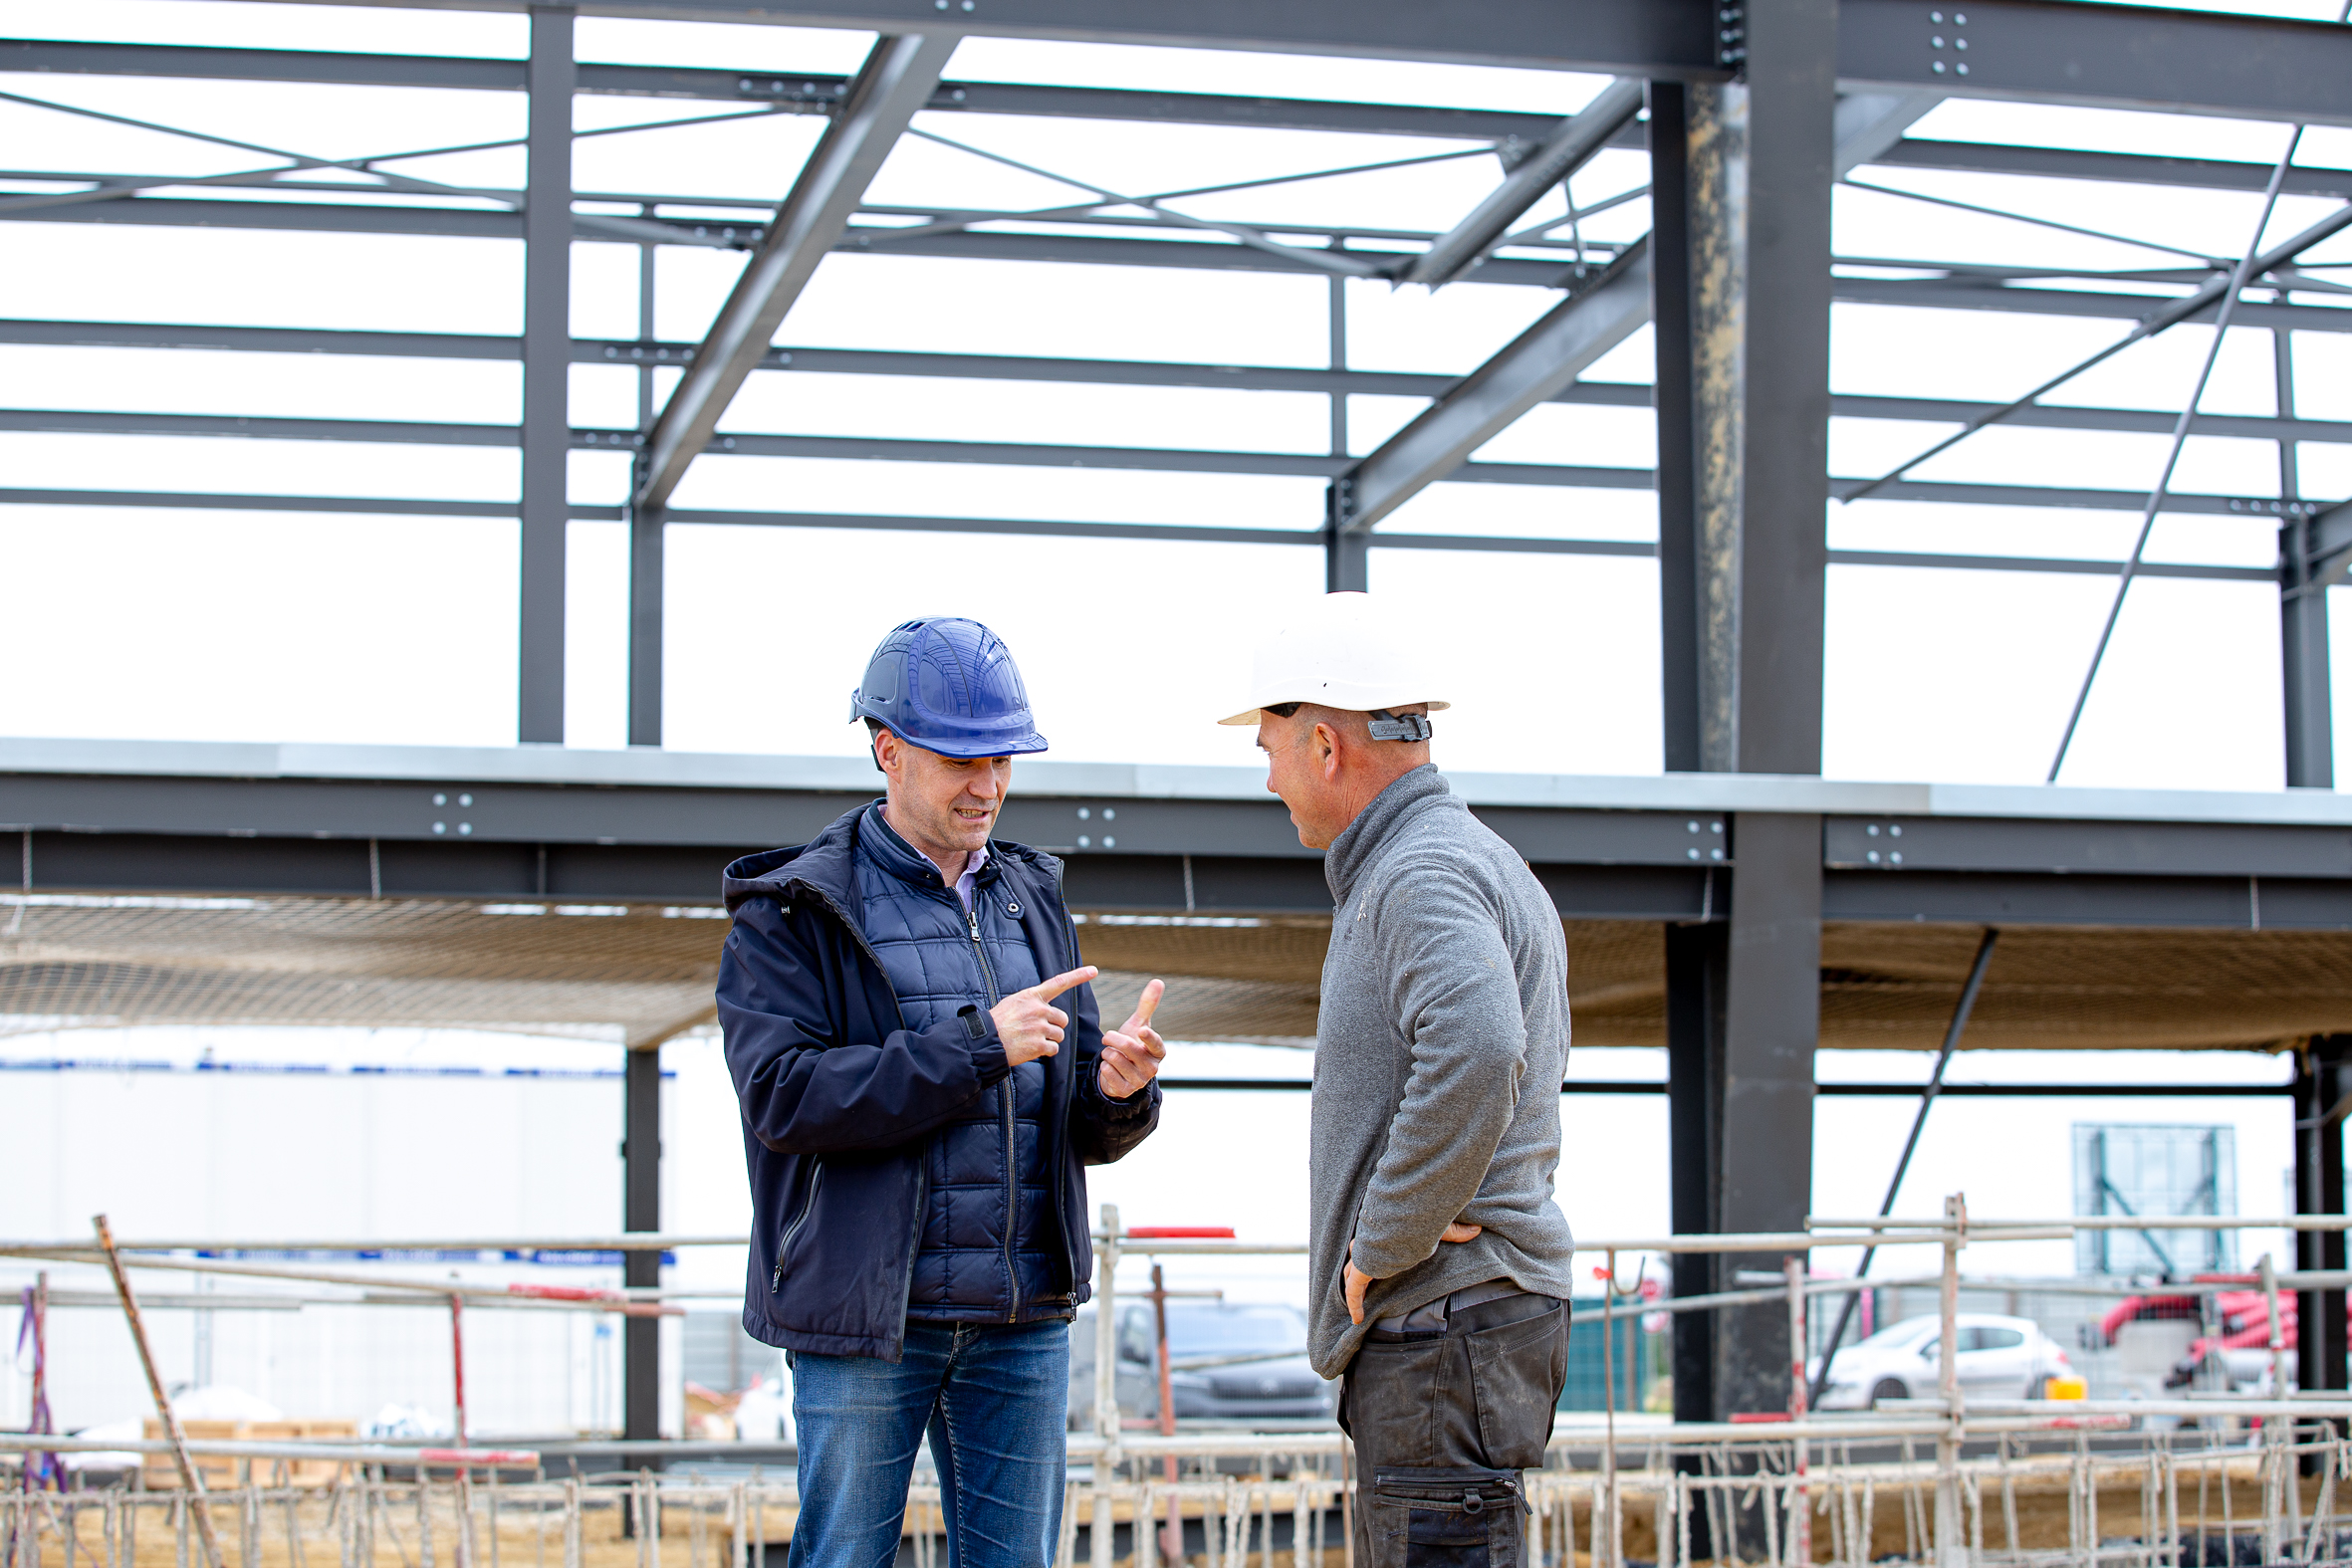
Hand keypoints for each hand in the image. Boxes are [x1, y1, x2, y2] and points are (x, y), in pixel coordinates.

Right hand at [990, 966, 1096, 1066]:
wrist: (986, 1042)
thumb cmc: (998, 1023)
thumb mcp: (1013, 1003)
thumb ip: (1032, 1003)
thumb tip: (1046, 1008)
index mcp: (1031, 996)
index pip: (1058, 983)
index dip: (1078, 976)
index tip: (1094, 970)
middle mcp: (1038, 1009)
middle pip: (1062, 1019)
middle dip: (1054, 1027)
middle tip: (1038, 1031)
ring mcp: (1039, 1027)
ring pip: (1059, 1035)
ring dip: (1049, 1040)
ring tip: (1031, 1040)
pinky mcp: (1038, 1044)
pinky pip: (1053, 1049)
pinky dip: (1046, 1052)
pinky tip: (1032, 1049)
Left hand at [1099, 978, 1167, 1099]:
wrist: (1120, 1071)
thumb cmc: (1132, 1044)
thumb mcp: (1138, 1025)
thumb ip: (1147, 1005)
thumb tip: (1158, 981)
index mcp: (1158, 1052)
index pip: (1156, 1044)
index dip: (1148, 1037)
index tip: (1141, 1030)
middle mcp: (1152, 1068)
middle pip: (1128, 1048)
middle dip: (1112, 1038)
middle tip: (1108, 1037)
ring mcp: (1139, 1081)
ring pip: (1114, 1058)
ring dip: (1107, 1053)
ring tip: (1112, 1055)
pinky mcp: (1126, 1090)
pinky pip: (1107, 1072)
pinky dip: (1104, 1067)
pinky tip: (1109, 1068)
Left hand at [1345, 1222, 1484, 1325]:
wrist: (1400, 1225)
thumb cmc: (1417, 1222)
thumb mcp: (1439, 1229)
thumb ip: (1455, 1232)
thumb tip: (1477, 1230)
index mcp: (1385, 1235)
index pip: (1375, 1245)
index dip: (1373, 1255)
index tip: (1377, 1264)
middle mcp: (1370, 1246)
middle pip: (1357, 1258)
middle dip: (1356, 1271)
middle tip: (1360, 1285)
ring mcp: (1362, 1258)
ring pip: (1351, 1274)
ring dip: (1352, 1288)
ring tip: (1357, 1304)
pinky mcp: (1360, 1271)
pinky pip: (1353, 1291)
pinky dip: (1355, 1304)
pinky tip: (1358, 1319)